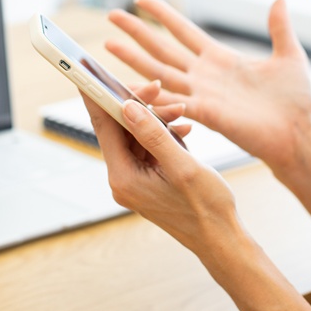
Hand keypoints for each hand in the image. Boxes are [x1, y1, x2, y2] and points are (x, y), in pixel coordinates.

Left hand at [80, 91, 237, 254]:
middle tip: (157, 87)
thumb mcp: (181, 166)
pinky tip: (184, 129)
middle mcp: (123, 179)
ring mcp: (135, 180)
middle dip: (139, 105)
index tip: (89, 71)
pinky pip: (149, 147)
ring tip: (182, 112)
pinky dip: (164, 134)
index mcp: (124, 178)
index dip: (97, 97)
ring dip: (157, 119)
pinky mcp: (148, 179)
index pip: (103, 128)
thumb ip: (153, 135)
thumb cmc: (206, 208)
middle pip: (119, 128)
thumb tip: (127, 106)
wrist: (221, 239)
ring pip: (137, 135)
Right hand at [105, 0, 310, 178]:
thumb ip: (280, 28)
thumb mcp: (290, 56)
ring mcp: (203, 95)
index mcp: (220, 59)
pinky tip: (132, 87)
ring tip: (109, 44)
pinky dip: (155, 96)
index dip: (163, 15)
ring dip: (134, 59)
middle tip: (111, 15)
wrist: (300, 136)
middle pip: (162, 48)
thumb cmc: (296, 102)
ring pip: (160, 73)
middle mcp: (205, 76)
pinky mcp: (207, 115)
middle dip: (137, 32)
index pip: (184, 31)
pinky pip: (175, 103)